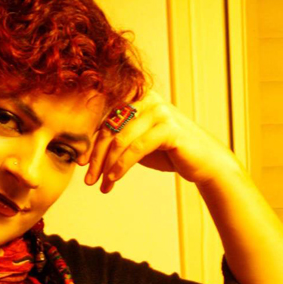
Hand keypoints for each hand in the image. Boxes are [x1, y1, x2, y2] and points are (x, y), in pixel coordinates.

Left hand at [82, 90, 240, 192]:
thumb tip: (85, 156)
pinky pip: (137, 148)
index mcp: (136, 98)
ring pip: (120, 140)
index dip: (91, 143)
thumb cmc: (167, 152)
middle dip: (97, 158)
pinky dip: (122, 165)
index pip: (105, 120)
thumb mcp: (135, 144)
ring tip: (102, 185)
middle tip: (89, 180)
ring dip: (107, 166)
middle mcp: (146, 99)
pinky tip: (114, 179)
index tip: (81, 164)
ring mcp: (159, 111)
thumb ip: (115, 142)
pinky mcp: (169, 128)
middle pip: (110, 129)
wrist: (203, 161)